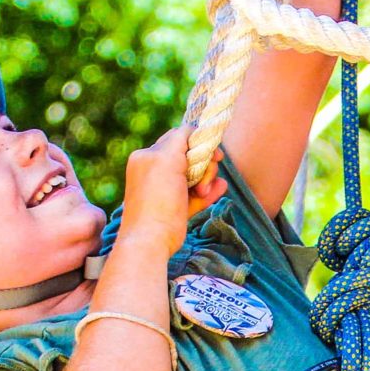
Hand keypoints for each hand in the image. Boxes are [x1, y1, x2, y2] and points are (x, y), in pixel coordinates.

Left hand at [120, 126, 228, 257]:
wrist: (150, 240)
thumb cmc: (157, 200)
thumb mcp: (166, 159)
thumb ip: (180, 139)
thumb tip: (193, 130)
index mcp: (148, 156)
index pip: (179, 137)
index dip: (199, 142)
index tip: (214, 154)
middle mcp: (156, 170)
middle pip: (191, 156)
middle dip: (204, 165)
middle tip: (204, 181)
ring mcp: (166, 190)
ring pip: (196, 176)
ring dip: (207, 180)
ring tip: (205, 193)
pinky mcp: (176, 208)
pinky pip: (195, 195)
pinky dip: (208, 192)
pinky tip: (221, 189)